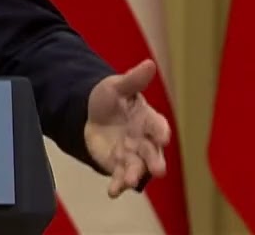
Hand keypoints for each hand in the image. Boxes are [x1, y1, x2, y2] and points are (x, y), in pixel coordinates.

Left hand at [83, 59, 169, 197]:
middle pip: (152, 152)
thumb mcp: (117, 86)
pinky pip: (119, 177)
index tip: (163, 137)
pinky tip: (113, 192)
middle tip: (158, 170)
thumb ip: (133, 80)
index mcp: (148, 119)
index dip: (160, 131)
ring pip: (137, 167)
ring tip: (129, 181)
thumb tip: (149, 63)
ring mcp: (132, 155)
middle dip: (154, 161)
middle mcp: (144, 140)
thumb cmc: (111, 98)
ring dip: (134, 175)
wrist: (92, 114)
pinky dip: (117, 185)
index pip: (158, 126)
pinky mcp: (117, 165)